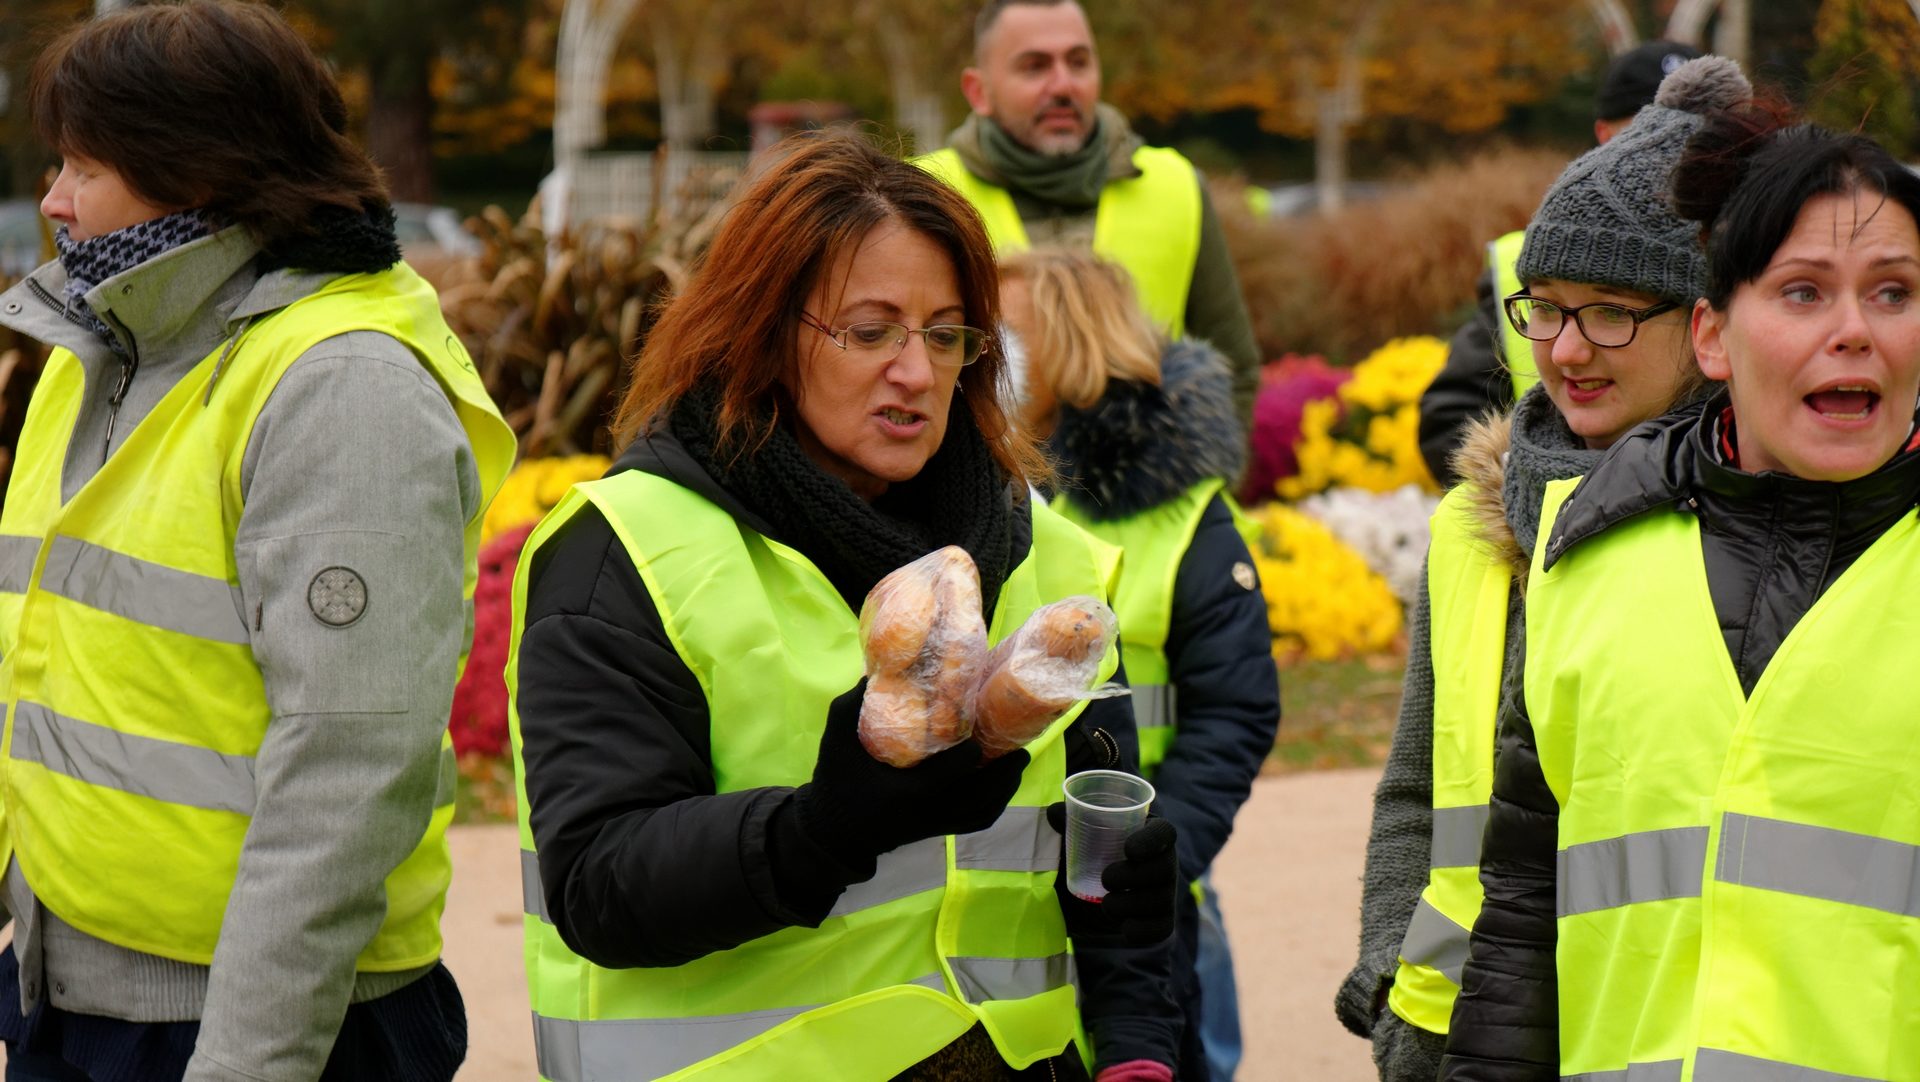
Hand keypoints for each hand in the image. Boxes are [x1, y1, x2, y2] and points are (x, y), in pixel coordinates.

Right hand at [795, 679, 1028, 867]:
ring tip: (1018, 762)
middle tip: (1020, 748)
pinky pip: (976, 823)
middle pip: (979, 797)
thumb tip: (877, 670)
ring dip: (1005, 789)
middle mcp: (927, 812)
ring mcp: (935, 825)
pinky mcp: (938, 831)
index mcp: (906, 791)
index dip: (971, 754)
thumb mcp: (837, 740)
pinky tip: (1003, 787)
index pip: (950, 774)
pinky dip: (995, 806)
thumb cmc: (836, 782)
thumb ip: (853, 706)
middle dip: (1004, 773)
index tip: (979, 734)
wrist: (834, 832)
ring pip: (983, 812)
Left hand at [1046, 802, 1179, 946]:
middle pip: (1165, 867)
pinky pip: (1161, 929)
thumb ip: (1067, 823)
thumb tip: (1054, 812)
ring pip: (1161, 900)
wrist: (1081, 901)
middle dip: (1134, 877)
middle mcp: (1164, 862)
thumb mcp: (1073, 839)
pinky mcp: (1160, 921)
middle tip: (1105, 880)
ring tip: (1106, 905)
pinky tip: (1124, 928)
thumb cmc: (1083, 858)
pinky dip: (1141, 930)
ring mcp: (1165, 893)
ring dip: (1130, 905)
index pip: (1164, 832)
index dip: (1152, 840)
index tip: (1129, 850)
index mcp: (1147, 834)